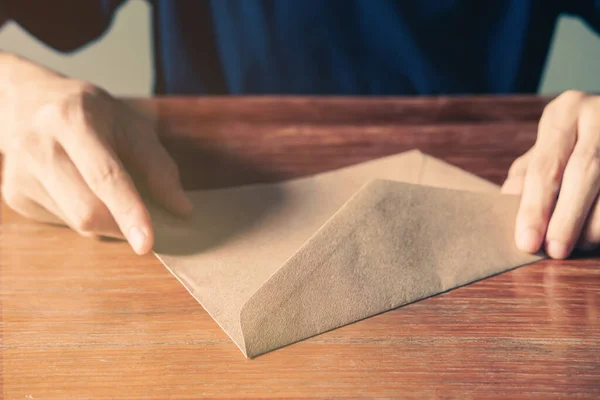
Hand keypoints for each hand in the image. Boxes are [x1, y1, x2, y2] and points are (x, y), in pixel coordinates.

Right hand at [1, 76, 191, 254]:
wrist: (29, 101)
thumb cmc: (92, 114)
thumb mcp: (132, 126)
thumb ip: (159, 167)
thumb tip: (181, 209)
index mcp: (73, 119)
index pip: (105, 176)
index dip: (129, 211)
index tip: (147, 243)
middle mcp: (38, 145)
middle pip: (88, 210)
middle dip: (123, 224)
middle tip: (143, 219)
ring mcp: (19, 173)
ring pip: (77, 223)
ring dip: (107, 221)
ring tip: (106, 190)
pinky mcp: (15, 195)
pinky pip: (64, 223)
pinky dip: (86, 217)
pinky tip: (80, 189)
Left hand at [502, 90, 599, 258]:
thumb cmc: (576, 140)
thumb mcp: (550, 147)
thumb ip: (528, 174)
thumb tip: (508, 202)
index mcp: (566, 112)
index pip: (545, 166)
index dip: (534, 207)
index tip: (526, 241)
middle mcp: (599, 115)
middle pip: (582, 172)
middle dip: (566, 218)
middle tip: (554, 251)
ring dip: (593, 224)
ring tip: (578, 246)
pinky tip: (595, 236)